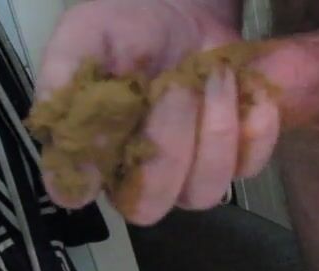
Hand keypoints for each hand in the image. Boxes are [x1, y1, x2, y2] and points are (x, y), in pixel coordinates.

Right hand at [37, 0, 284, 223]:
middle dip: (168, 143)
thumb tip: (62, 183)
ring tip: (215, 74)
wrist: (178, 9)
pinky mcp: (234, 160)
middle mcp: (138, 177)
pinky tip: (246, 86)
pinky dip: (256, 129)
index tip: (121, 124)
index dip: (99, 171)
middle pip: (151, 203)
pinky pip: (249, 167)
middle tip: (177, 83)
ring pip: (203, 193)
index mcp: (93, 154)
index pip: (83, 191)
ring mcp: (189, 176)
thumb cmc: (124, 29)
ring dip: (214, 132)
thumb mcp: (84, 41)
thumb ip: (65, 90)